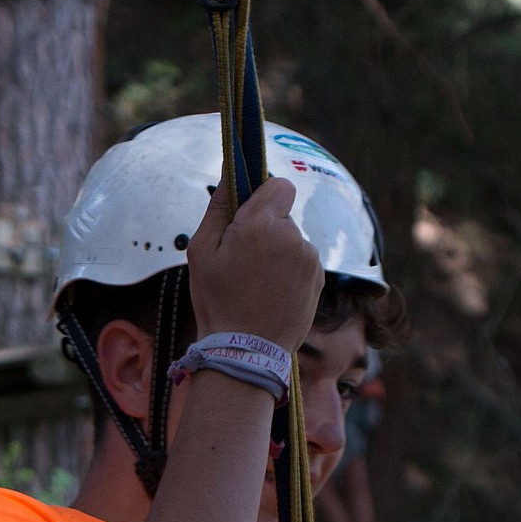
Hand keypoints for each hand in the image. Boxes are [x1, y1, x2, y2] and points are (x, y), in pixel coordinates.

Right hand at [186, 174, 323, 349]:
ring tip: (258, 283)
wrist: (246, 350)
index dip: (264, 196)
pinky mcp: (319, 277)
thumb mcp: (201, 251)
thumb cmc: (217, 301)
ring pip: (292, 240)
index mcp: (260, 224)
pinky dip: (290, 272)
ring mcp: (309, 258)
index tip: (249, 215)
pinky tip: (272, 293)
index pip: (278, 184)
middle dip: (266, 229)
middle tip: (244, 260)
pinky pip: (303, 261)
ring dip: (278, 252)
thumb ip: (219, 205)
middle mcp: (291, 236)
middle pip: (282, 216)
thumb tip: (231, 170)